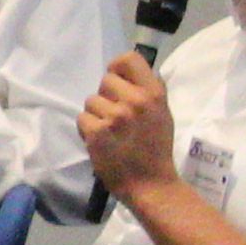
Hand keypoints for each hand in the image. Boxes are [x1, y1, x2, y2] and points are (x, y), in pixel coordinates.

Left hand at [80, 54, 177, 197]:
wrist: (151, 184)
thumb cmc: (156, 149)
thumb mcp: (163, 114)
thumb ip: (149, 92)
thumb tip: (132, 72)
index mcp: (154, 93)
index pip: (128, 59)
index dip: (118, 69)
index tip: (118, 83)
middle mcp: (135, 100)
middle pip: (105, 81)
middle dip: (107, 97)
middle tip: (117, 117)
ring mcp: (115, 117)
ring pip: (91, 101)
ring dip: (96, 116)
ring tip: (111, 133)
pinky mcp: (97, 132)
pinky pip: (82, 118)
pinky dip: (87, 130)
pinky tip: (102, 142)